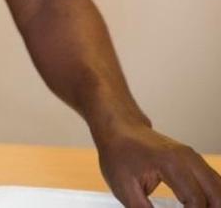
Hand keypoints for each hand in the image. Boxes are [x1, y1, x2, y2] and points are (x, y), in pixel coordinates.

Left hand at [96, 122, 220, 206]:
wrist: (118, 129)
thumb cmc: (119, 155)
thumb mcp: (124, 189)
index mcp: (171, 164)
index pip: (196, 201)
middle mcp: (188, 158)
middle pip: (216, 195)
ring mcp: (194, 157)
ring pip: (218, 188)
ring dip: (212, 204)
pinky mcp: (194, 160)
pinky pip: (213, 182)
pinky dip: (211, 197)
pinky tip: (197, 207)